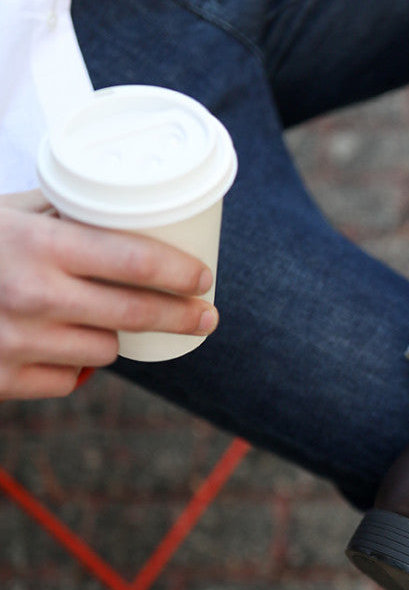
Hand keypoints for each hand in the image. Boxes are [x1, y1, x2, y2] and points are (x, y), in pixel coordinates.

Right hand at [0, 191, 217, 400]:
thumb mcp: (8, 213)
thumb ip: (63, 212)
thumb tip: (126, 209)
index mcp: (38, 244)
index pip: (135, 261)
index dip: (181, 273)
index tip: (203, 279)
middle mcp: (31, 295)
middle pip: (136, 314)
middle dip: (182, 316)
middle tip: (206, 316)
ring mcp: (16, 342)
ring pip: (106, 352)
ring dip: (112, 337)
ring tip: (95, 317)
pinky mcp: (1, 379)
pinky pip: (67, 381)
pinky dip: (69, 366)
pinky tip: (55, 346)